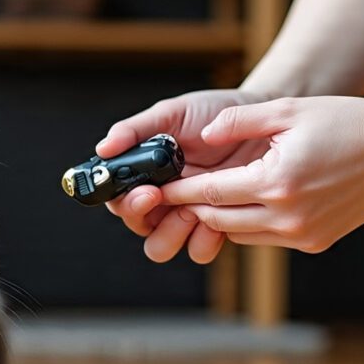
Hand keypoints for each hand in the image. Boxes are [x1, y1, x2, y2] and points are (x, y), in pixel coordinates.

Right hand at [98, 90, 272, 262]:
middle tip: (162, 197)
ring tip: (194, 207)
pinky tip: (219, 215)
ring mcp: (186, 215)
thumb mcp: (172, 114)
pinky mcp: (215, 227)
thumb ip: (135, 130)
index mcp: (142, 175)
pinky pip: (198, 250)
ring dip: (172, 232)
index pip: (117, 199)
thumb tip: (103, 149)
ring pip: (161, 247)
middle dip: (143, 218)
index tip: (145, 190)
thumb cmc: (211, 113)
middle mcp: (160, 200)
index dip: (124, 201)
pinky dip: (204, 239)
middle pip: (137, 227)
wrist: (260, 119)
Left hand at [162, 96, 363, 253]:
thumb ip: (239, 122)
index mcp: (276, 182)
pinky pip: (266, 238)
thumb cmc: (346, 122)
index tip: (158, 188)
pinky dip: (249, 224)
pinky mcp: (315, 243)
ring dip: (220, 218)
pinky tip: (244, 205)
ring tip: (203, 199)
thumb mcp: (288, 110)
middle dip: (193, 208)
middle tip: (173, 196)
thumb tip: (202, 137)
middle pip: (218, 220)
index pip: (210, 194)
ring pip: (240, 233)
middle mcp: (287, 216)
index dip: (180, 192)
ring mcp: (302, 235)